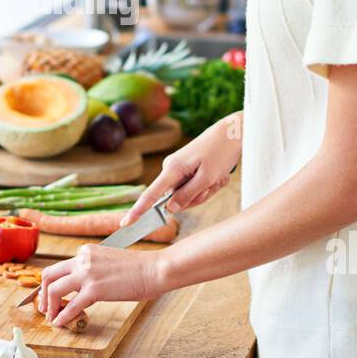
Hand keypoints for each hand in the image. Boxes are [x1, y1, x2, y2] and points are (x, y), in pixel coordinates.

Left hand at [37, 244, 162, 327]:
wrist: (154, 269)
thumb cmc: (138, 269)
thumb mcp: (109, 262)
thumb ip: (93, 270)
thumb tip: (83, 288)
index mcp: (86, 252)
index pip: (60, 267)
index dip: (51, 283)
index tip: (50, 295)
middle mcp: (83, 259)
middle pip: (49, 275)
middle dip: (42, 293)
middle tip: (44, 307)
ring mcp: (87, 274)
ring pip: (54, 289)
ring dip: (49, 306)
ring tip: (51, 317)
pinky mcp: (95, 289)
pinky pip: (71, 305)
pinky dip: (62, 316)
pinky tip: (60, 323)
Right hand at [118, 111, 242, 229]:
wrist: (231, 133)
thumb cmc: (220, 152)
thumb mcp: (207, 178)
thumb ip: (187, 195)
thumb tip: (168, 209)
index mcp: (172, 169)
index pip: (151, 195)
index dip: (138, 211)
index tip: (125, 223)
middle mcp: (171, 169)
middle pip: (177, 200)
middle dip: (198, 197)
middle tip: (213, 183)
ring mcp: (178, 170)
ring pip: (188, 196)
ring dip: (206, 191)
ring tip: (216, 177)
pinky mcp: (186, 171)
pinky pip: (194, 189)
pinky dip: (208, 186)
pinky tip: (217, 175)